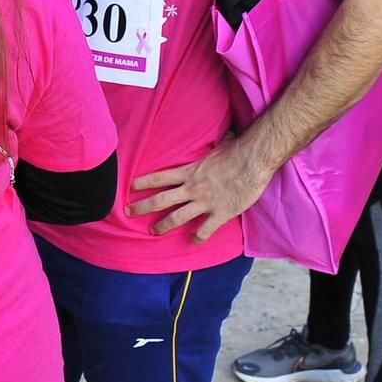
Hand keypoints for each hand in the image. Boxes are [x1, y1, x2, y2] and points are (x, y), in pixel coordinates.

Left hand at [128, 141, 271, 240]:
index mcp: (189, 172)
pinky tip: (193, 241)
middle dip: (142, 207)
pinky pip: (205, 230)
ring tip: (153, 231)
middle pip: (160, 200)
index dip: (141, 183)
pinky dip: (198, 238)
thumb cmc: (235, 151)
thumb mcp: (212, 149)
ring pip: (177, 218)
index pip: (158, 178)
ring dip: (163, 226)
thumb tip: (203, 139)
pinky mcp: (220, 213)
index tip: (129, 187)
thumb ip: (203, 152)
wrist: (253, 160)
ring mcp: (205, 202)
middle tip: (128, 213)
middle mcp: (192, 188)